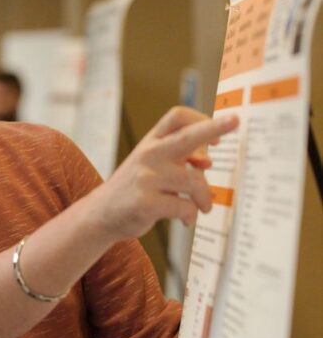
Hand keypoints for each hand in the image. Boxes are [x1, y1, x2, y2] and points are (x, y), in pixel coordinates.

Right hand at [95, 107, 238, 240]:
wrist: (100, 215)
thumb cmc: (134, 189)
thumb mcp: (150, 166)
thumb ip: (177, 159)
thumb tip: (207, 161)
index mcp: (151, 143)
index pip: (177, 117)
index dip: (201, 120)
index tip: (217, 136)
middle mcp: (148, 155)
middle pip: (187, 136)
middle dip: (213, 127)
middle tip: (236, 121)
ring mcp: (146, 179)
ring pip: (194, 182)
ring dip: (205, 197)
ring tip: (205, 206)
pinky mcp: (146, 204)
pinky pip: (184, 207)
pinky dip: (191, 216)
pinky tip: (187, 220)